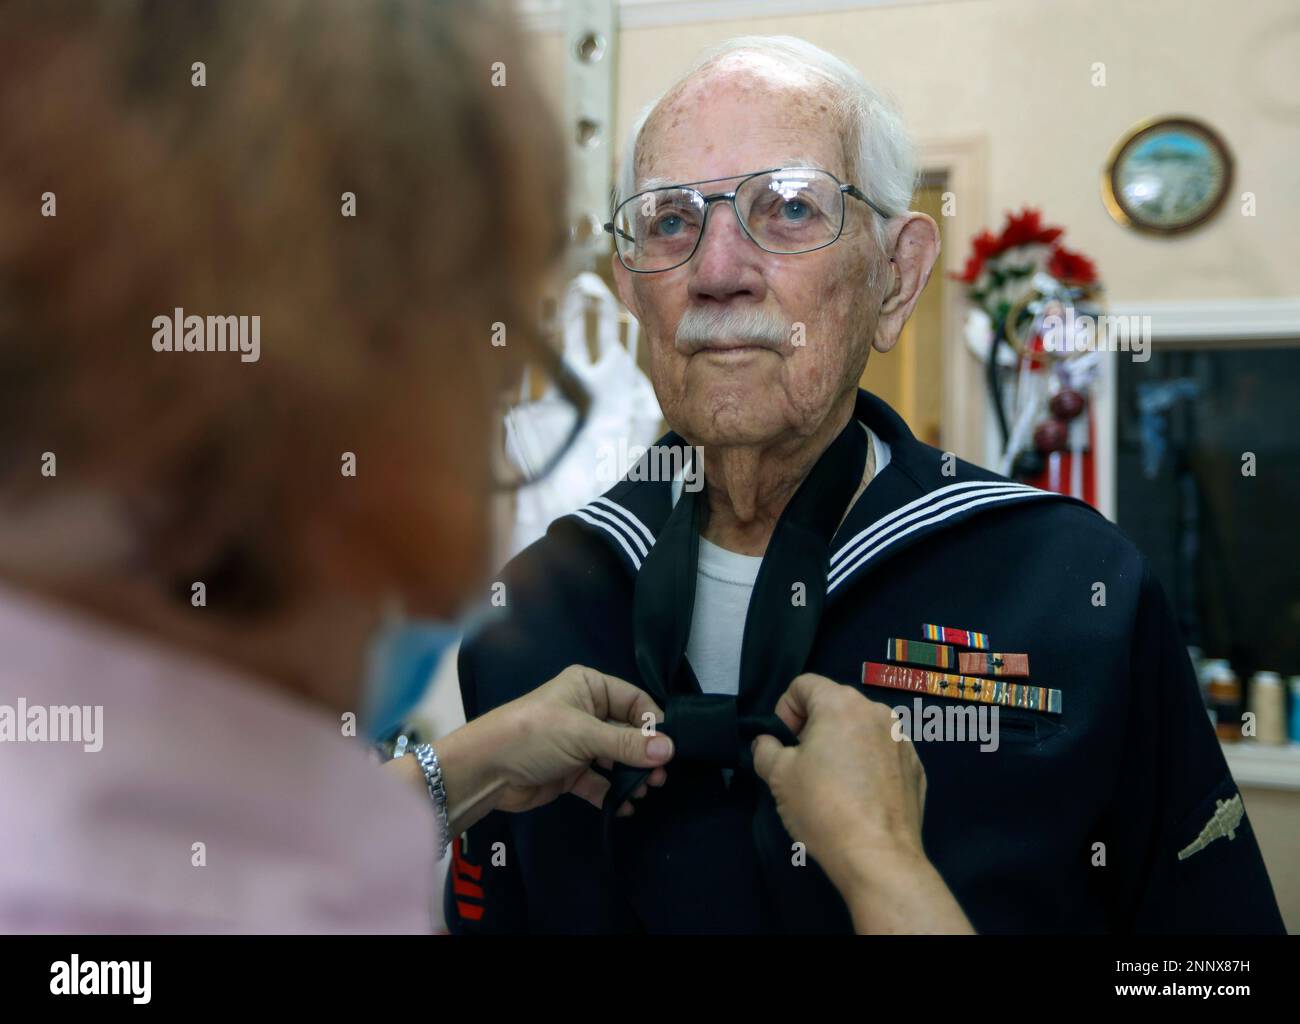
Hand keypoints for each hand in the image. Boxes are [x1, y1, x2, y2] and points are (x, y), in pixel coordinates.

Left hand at [487, 664, 671, 814]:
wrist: (486, 770)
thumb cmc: (533, 735)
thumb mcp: (583, 734)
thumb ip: (628, 744)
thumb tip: (670, 749)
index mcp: (589, 687)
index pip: (635, 701)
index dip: (653, 724)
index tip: (669, 749)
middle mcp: (587, 711)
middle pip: (629, 732)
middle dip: (645, 755)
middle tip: (659, 779)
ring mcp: (579, 743)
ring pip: (618, 759)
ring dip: (632, 777)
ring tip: (645, 792)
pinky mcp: (572, 772)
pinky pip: (602, 782)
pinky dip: (614, 794)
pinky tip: (625, 807)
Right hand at [751, 673, 925, 886]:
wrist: (878, 856)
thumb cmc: (823, 808)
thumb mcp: (778, 776)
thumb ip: (766, 749)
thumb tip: (768, 744)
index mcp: (841, 704)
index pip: (804, 685)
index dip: (785, 710)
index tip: (784, 743)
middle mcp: (876, 712)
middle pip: (835, 705)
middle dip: (814, 727)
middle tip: (804, 765)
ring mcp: (902, 739)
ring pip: (861, 729)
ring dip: (843, 745)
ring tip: (833, 784)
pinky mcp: (916, 767)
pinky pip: (884, 754)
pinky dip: (868, 765)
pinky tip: (860, 797)